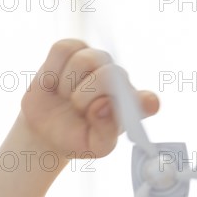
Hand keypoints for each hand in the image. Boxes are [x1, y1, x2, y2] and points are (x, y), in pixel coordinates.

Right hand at [20, 39, 158, 157]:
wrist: (47, 129)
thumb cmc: (77, 138)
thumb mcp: (93, 146)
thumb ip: (105, 132)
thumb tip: (104, 106)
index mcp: (133, 107)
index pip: (148, 102)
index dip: (141, 102)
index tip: (120, 110)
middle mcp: (120, 80)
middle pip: (109, 74)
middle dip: (85, 95)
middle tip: (77, 108)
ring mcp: (99, 62)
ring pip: (85, 59)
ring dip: (68, 83)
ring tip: (67, 97)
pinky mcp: (75, 50)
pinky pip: (63, 49)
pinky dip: (53, 70)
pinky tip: (55, 84)